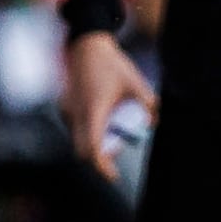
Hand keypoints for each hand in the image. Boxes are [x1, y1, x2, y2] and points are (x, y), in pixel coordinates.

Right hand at [62, 31, 154, 179]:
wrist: (87, 46)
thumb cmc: (112, 64)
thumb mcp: (136, 83)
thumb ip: (148, 104)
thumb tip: (155, 122)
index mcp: (93, 110)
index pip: (93, 148)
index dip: (102, 165)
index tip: (113, 176)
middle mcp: (76, 113)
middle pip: (82, 149)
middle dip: (100, 156)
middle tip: (118, 151)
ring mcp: (68, 110)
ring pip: (78, 139)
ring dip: (94, 142)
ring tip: (115, 128)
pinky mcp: (65, 106)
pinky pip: (75, 127)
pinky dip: (88, 130)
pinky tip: (105, 117)